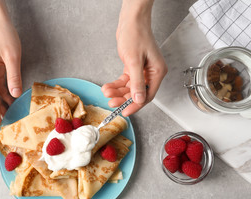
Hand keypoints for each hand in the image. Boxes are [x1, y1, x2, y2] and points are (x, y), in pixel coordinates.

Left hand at [101, 0, 166, 116]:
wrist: (130, 22)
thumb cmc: (136, 36)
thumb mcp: (134, 61)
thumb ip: (137, 82)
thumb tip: (138, 100)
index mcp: (157, 72)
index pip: (147, 95)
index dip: (135, 105)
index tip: (125, 112)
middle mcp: (151, 74)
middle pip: (137, 93)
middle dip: (123, 98)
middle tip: (111, 103)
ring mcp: (142, 71)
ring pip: (129, 88)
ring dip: (117, 91)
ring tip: (106, 92)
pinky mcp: (133, 68)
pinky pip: (125, 81)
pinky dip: (116, 84)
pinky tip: (108, 86)